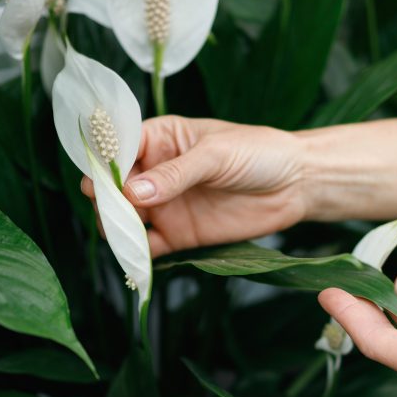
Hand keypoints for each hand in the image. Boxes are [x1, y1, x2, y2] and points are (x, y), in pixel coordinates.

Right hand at [80, 116, 307, 256]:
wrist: (297, 184)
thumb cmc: (259, 153)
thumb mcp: (216, 154)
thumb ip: (175, 174)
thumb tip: (133, 191)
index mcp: (160, 139)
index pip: (117, 147)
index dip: (104, 162)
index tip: (99, 178)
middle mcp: (155, 172)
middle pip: (113, 186)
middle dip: (106, 198)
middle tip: (114, 210)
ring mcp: (165, 205)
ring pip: (124, 219)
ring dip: (117, 228)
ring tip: (124, 234)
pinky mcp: (179, 235)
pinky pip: (148, 247)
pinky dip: (137, 254)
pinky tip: (136, 257)